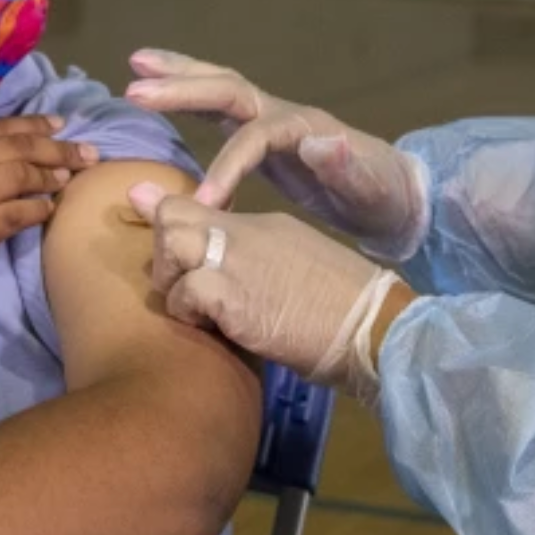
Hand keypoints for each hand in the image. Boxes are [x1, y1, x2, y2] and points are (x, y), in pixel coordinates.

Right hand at [0, 115, 99, 319]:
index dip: (29, 124)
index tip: (57, 122)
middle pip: (14, 147)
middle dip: (55, 146)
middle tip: (85, 150)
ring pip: (18, 174)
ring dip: (50, 175)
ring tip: (70, 179)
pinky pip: (13, 214)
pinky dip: (35, 208)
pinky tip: (49, 210)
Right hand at [123, 51, 424, 255]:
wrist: (396, 195)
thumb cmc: (382, 197)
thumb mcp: (371, 190)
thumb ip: (347, 167)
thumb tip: (323, 140)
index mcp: (304, 127)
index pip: (253, 137)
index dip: (226, 165)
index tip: (203, 202)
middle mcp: (284, 114)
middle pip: (227, 90)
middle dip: (182, 90)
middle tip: (134, 91)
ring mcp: (272, 119)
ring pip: (219, 88)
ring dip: (179, 75)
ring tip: (135, 63)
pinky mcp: (264, 133)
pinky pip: (219, 108)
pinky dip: (188, 96)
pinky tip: (159, 93)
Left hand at [129, 183, 406, 400]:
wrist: (372, 327)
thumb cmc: (341, 310)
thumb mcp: (293, 273)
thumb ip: (252, 261)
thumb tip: (221, 275)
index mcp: (261, 224)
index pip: (195, 206)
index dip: (174, 230)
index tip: (177, 261)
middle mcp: (244, 232)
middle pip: (171, 214)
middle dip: (163, 253)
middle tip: (183, 288)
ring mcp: (238, 259)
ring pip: (170, 243)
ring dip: (170, 280)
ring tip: (193, 308)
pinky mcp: (232, 294)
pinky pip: (183, 292)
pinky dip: (186, 313)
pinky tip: (210, 328)